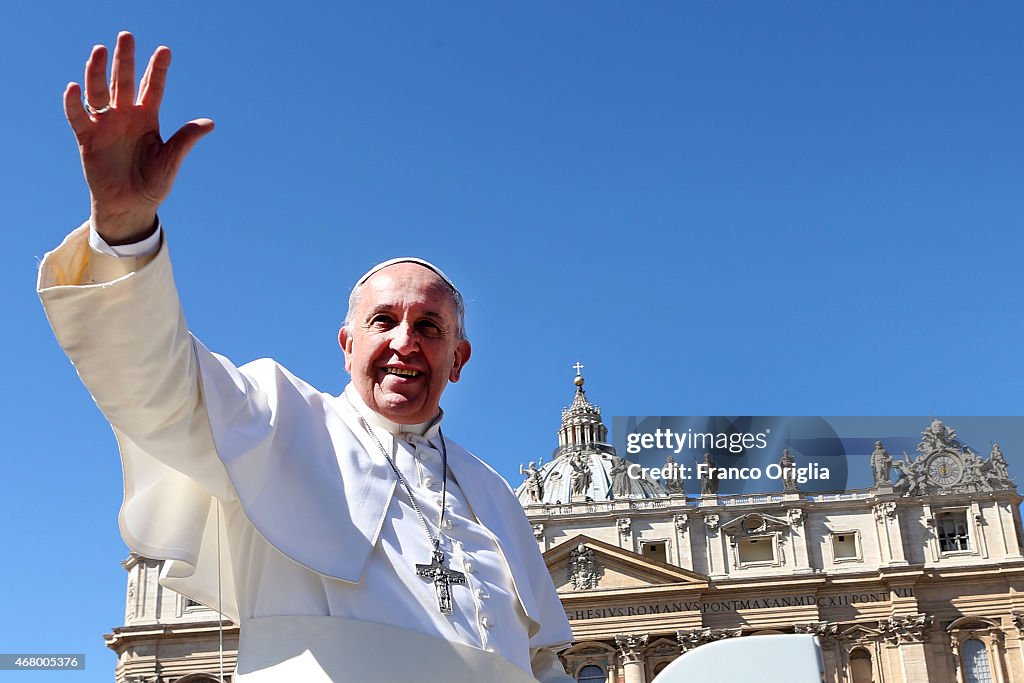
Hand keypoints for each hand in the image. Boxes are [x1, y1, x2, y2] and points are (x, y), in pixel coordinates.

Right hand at [63, 32, 213, 243]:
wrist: (131, 206)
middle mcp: (126, 116)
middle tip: (126, 36)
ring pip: (99, 92)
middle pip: (124, 82)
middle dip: (125, 60)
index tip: (165, 50)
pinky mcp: (87, 138)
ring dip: (98, 72)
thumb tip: (210, 123)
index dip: (158, 69)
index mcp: (148, 118)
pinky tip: (74, 87)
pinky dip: (74, 103)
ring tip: (99, 50)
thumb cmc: (153, 183)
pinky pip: (78, 117)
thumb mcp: (171, 160)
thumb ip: (185, 140)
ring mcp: (106, 125)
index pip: (154, 88)